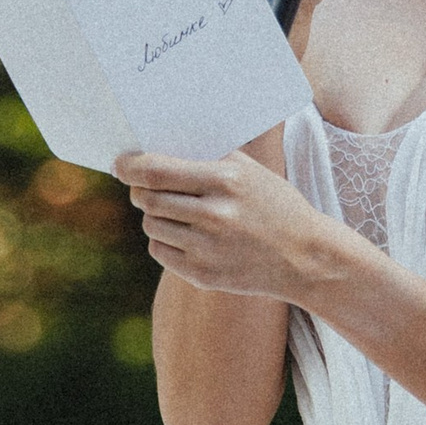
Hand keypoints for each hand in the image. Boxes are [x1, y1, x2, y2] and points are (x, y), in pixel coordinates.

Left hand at [116, 142, 331, 300]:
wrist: (305, 257)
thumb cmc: (273, 205)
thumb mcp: (248, 171)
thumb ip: (205, 159)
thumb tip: (154, 149)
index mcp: (226, 181)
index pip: (156, 171)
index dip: (130, 166)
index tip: (120, 164)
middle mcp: (215, 215)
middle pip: (147, 199)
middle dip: (139, 191)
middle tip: (144, 188)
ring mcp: (208, 249)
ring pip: (151, 225)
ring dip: (155, 216)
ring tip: (176, 213)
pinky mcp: (204, 275)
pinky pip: (160, 252)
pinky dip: (164, 241)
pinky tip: (186, 236)